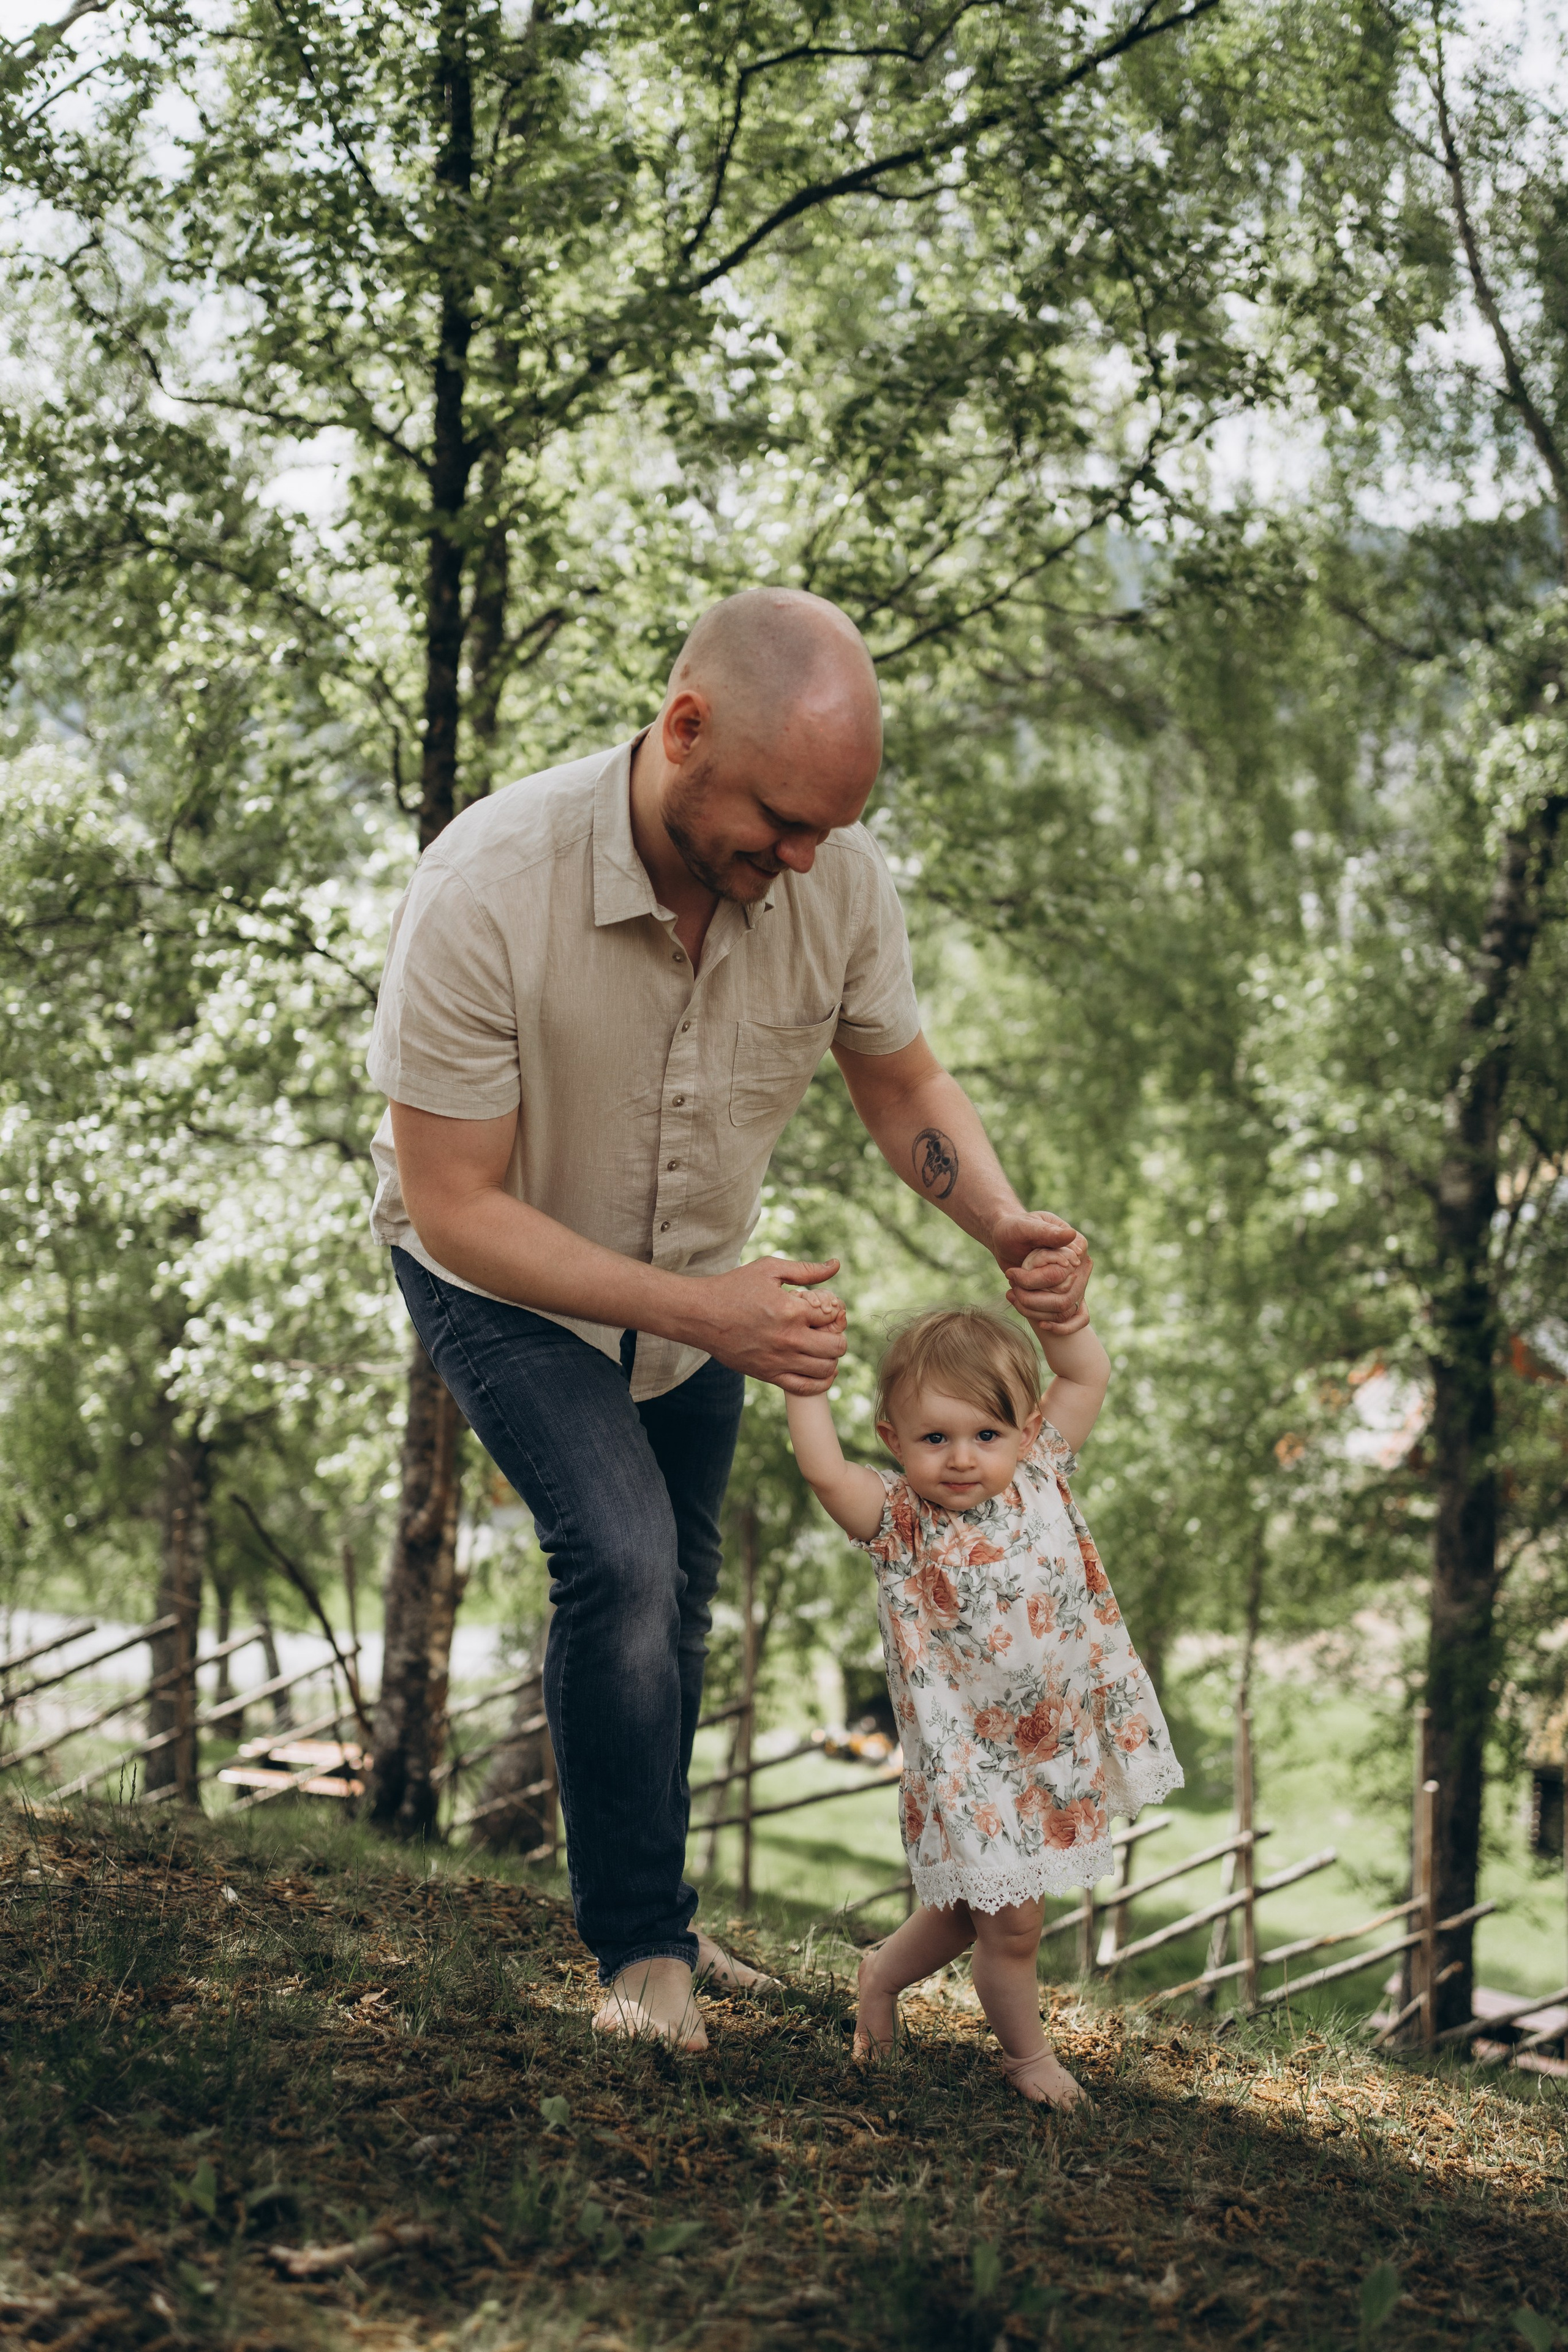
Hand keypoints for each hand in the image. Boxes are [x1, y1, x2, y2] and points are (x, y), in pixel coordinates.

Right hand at [689, 1257, 848, 1393]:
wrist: (700, 1315)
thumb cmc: (734, 1287)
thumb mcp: (769, 1269)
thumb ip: (806, 1270)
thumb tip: (835, 1265)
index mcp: (792, 1310)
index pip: (834, 1316)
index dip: (835, 1311)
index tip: (825, 1309)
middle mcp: (789, 1338)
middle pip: (836, 1346)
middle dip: (838, 1336)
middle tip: (827, 1330)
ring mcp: (779, 1360)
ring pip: (825, 1369)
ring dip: (831, 1358)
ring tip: (822, 1348)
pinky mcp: (768, 1375)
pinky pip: (806, 1388)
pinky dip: (821, 1382)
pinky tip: (821, 1371)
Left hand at [991, 1209, 1091, 1335]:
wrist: (1007, 1240)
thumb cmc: (1014, 1229)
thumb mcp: (1026, 1227)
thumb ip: (1047, 1232)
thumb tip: (1071, 1234)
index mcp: (1077, 1246)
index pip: (1063, 1274)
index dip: (1036, 1280)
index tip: (1012, 1273)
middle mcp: (1080, 1266)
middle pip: (1065, 1296)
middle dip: (1032, 1298)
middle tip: (1010, 1286)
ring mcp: (1075, 1283)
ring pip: (1063, 1311)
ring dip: (1034, 1310)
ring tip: (1011, 1295)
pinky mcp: (1065, 1295)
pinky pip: (1068, 1319)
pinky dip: (1049, 1323)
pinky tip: (1035, 1320)